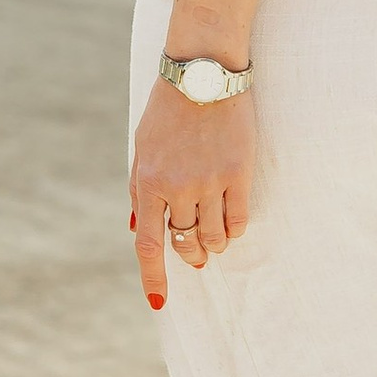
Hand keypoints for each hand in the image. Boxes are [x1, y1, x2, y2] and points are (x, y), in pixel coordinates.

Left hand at [130, 81, 255, 309]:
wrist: (203, 74)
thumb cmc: (167, 111)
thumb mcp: (142, 149)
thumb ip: (139, 191)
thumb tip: (138, 230)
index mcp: (148, 182)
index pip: (149, 244)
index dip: (154, 278)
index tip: (158, 303)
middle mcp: (178, 187)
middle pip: (185, 243)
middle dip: (189, 255)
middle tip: (195, 255)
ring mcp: (210, 181)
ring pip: (214, 238)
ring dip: (212, 245)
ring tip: (212, 239)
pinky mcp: (239, 173)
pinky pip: (238, 221)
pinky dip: (233, 231)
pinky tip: (230, 226)